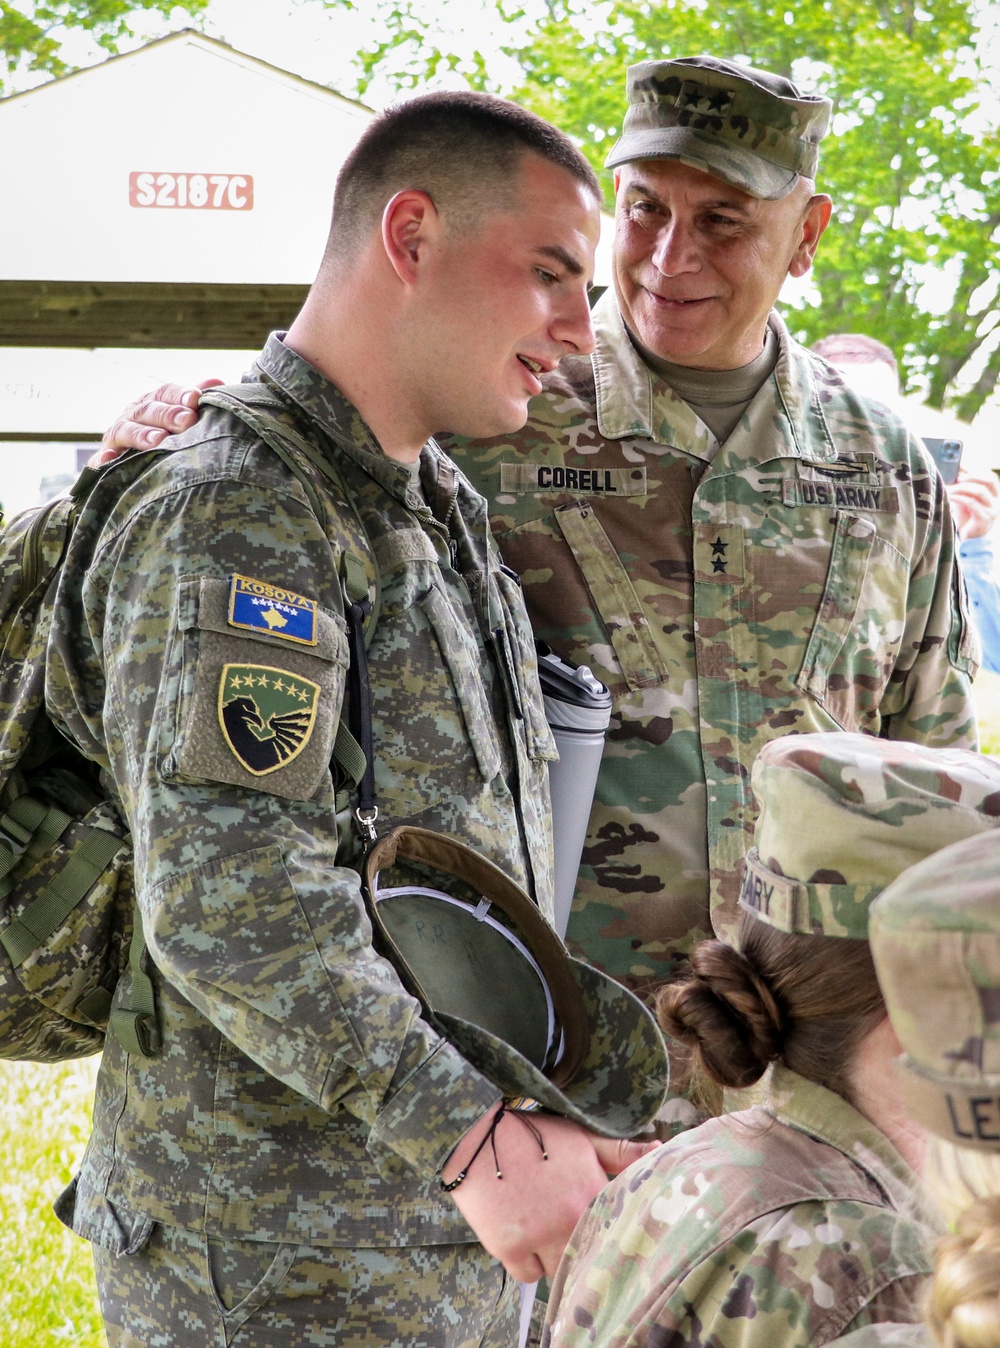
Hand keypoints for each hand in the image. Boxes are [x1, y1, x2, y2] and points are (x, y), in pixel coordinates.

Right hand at [88, 378, 223, 466]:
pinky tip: (109, 458)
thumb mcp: (179, 418)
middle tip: (187, 420)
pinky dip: (103, 459)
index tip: (196, 398)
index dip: (180, 394)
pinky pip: (100, 460)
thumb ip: (194, 402)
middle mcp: (133, 416)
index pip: (165, 393)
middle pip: (148, 411)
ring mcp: (116, 437)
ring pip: (126, 431)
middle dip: (168, 414)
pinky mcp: (104, 460)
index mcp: (152, 403)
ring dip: (141, 435)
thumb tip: (218, 381)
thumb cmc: (165, 436)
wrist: (130, 465)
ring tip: (158, 440)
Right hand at [442, 1105, 658, 1281]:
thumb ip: (621, 1151)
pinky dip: (526, 1263)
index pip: (613, 1235)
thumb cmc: (532, 1133)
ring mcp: (538, 1235)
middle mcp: (568, 1218)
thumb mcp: (580, 1137)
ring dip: (553, 1258)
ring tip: (543, 1232)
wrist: (478, 1134)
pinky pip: (527, 1275)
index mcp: (591, 1192)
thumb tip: (660, 1150)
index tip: (602, 1234)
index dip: (608, 1237)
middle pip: (586, 1258)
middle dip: (579, 1249)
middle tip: (567, 1234)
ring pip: (558, 1270)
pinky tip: (521, 1237)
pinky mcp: (508, 1246)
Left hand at [948, 471, 999, 540]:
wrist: (969, 537)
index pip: (991, 477)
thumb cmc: (967, 515)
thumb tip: (956, 471)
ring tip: (949, 488)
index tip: (963, 469)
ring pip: (980, 491)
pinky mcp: (984, 518)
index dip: (978, 471)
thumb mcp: (966, 498)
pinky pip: (972, 503)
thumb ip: (964, 487)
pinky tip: (949, 497)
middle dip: (972, 476)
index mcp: (994, 494)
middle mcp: (996, 501)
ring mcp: (992, 510)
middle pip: (989, 481)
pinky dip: (959, 498)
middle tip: (957, 478)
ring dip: (962, 487)